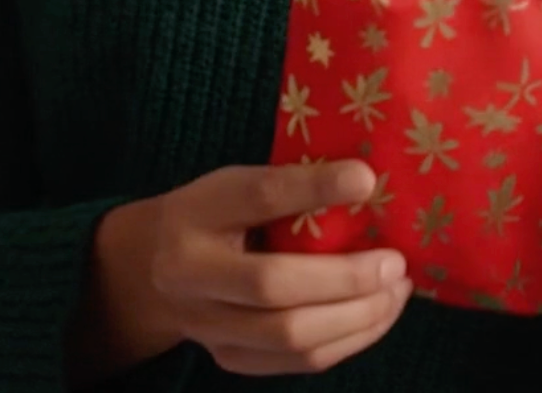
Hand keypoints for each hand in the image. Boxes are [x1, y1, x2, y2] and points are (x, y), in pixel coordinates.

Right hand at [149, 160, 411, 375]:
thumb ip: (287, 183)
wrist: (145, 270)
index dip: (314, 188)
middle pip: (274, 286)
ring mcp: (209, 327)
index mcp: (199, 212)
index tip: (367, 179)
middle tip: (396, 264)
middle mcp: (194, 275)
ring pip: (290, 337)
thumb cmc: (209, 213)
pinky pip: (296, 362)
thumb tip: (367, 179)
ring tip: (397, 292)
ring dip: (357, 318)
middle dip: (347, 279)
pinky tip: (375, 317)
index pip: (260, 196)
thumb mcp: (234, 181)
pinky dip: (346, 342)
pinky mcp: (228, 359)